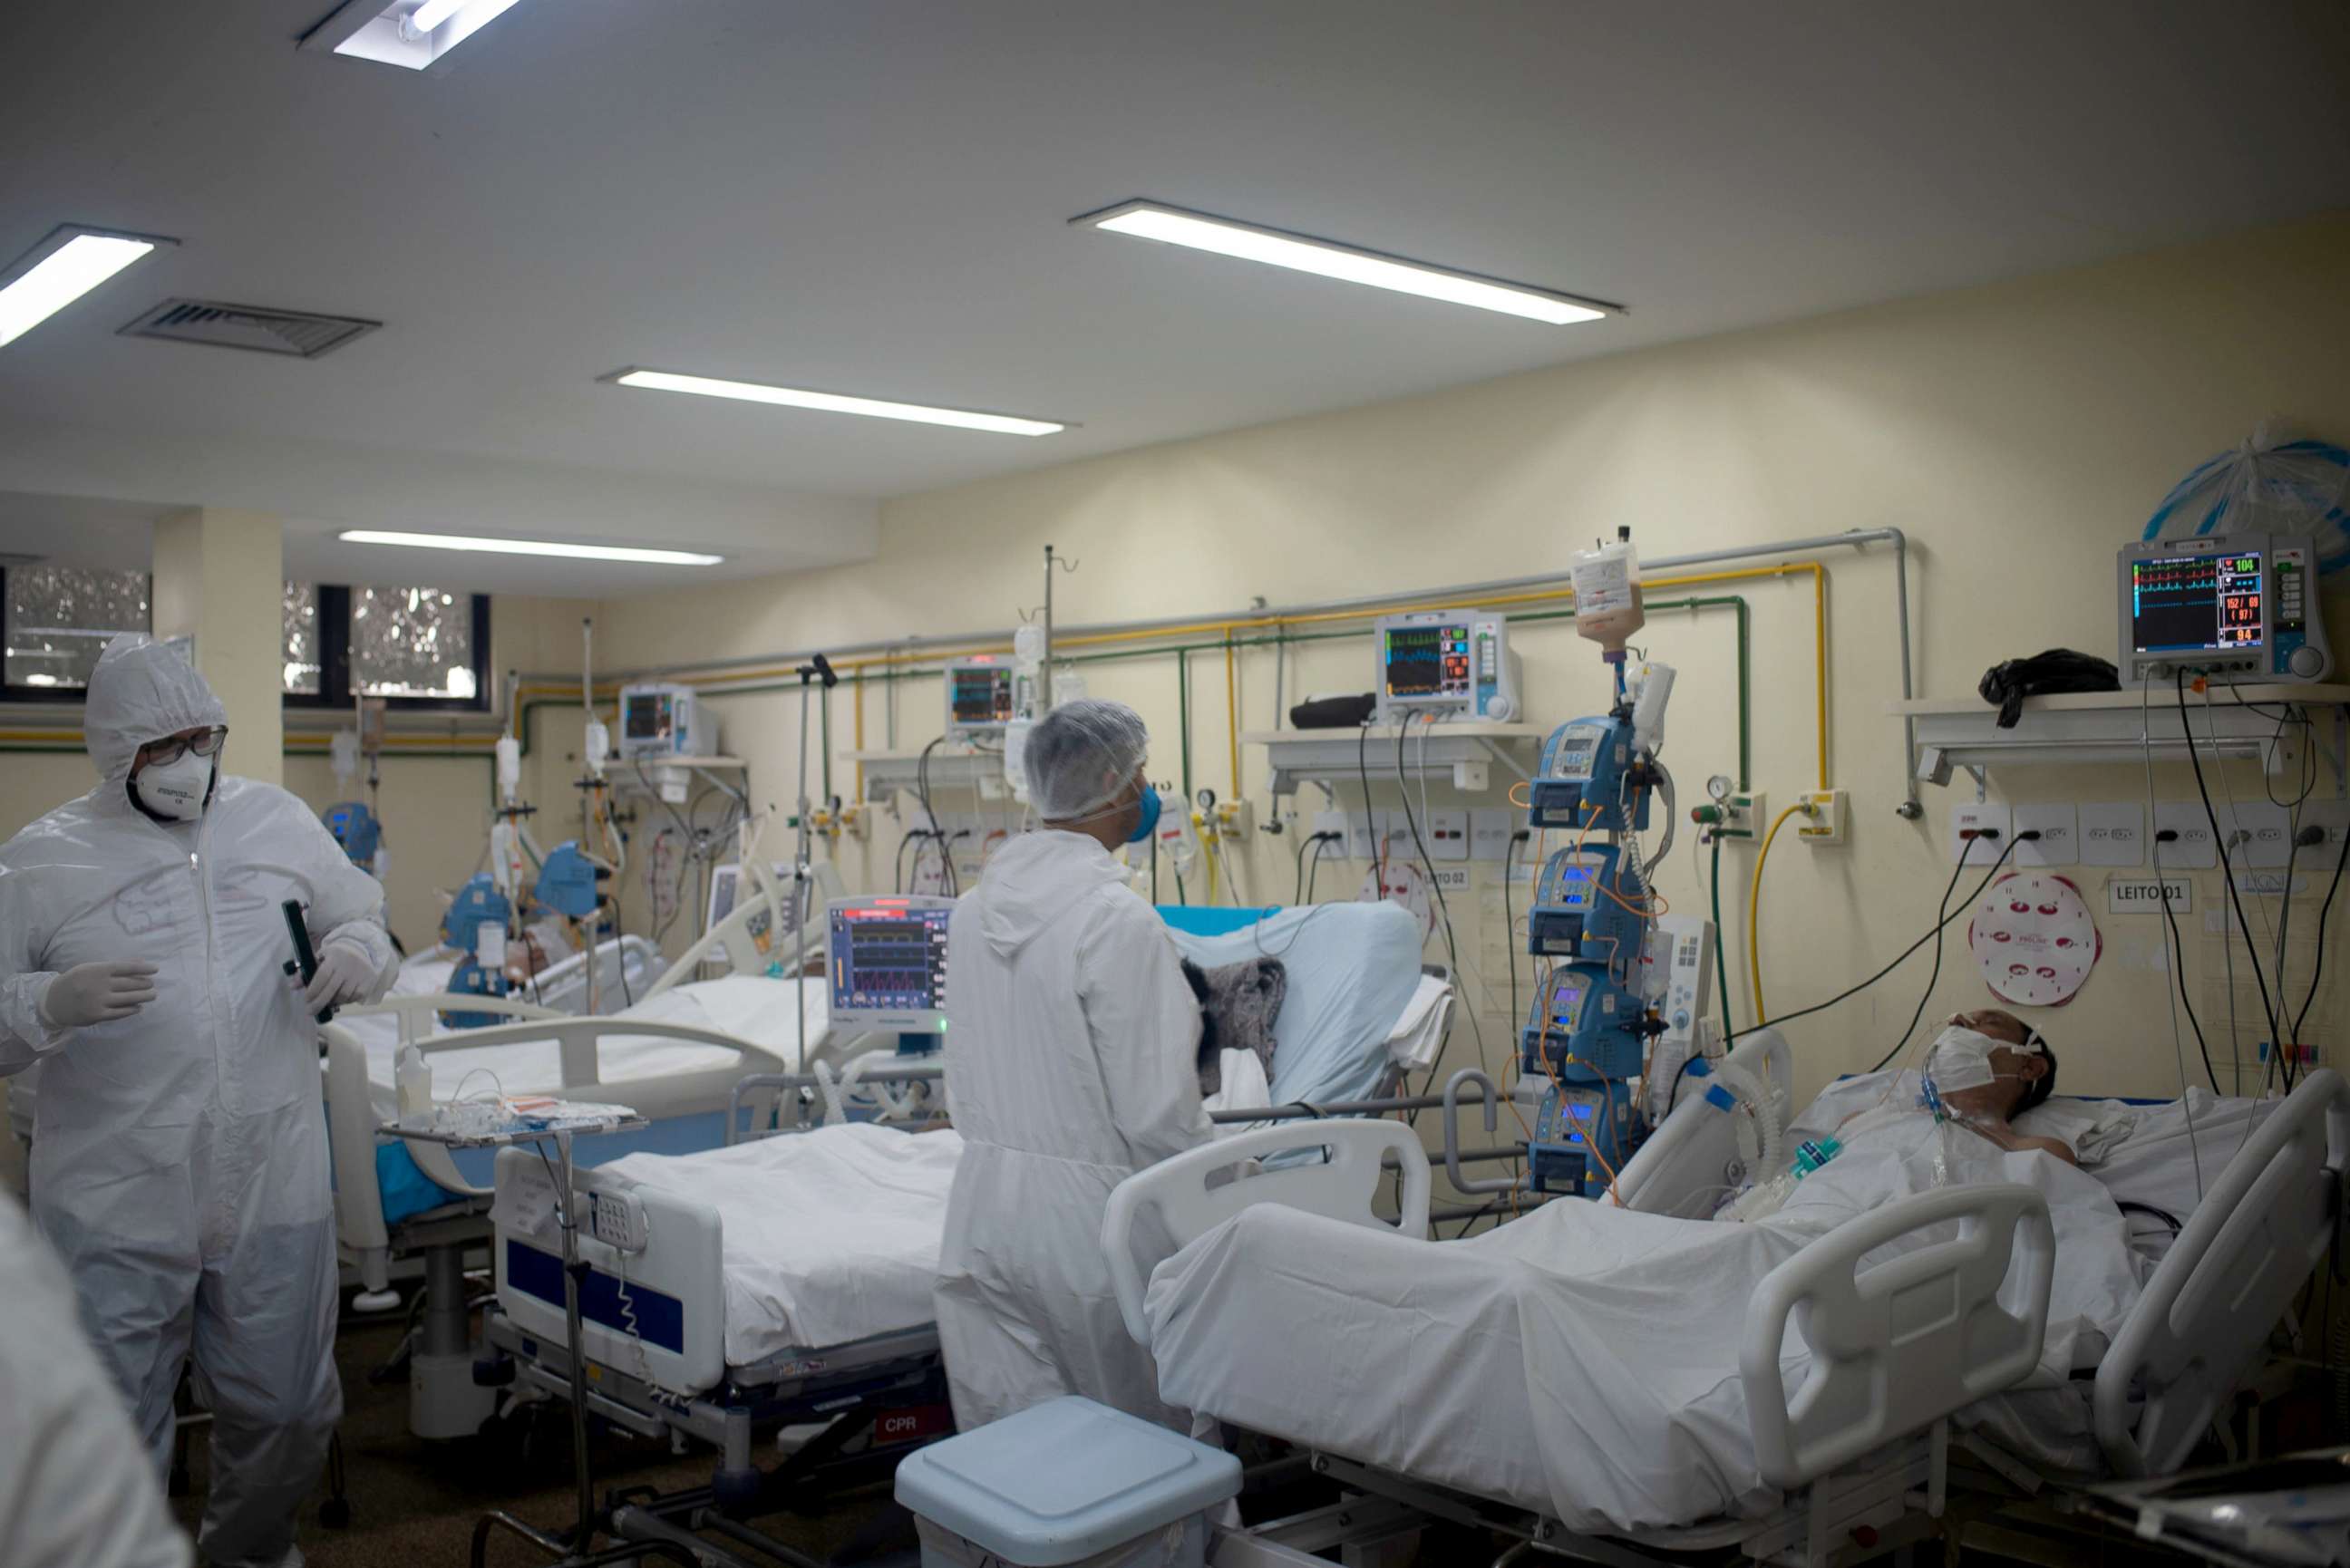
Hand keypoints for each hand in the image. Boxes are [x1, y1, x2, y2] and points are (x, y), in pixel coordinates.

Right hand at [41, 960, 159, 1026]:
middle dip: (144, 984)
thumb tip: (140, 961)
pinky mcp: (97, 1015)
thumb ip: (115, 966)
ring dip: (144, 997)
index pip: (126, 967)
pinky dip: (132, 1010)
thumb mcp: (91, 969)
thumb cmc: (76, 982)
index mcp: (97, 970)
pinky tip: (139, 1007)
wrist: (53, 1001)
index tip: (156, 969)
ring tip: (152, 995)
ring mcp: (98, 1001)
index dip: (143, 968)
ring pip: (128, 998)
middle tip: (152, 984)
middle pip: (129, 983)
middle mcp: (98, 985)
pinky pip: (120, 1013)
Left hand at [303, 943, 377, 1012]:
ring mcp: (359, 975)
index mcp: (335, 957)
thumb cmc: (335, 956)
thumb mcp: (320, 958)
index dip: (313, 990)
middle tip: (310, 1011)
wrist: (361, 949)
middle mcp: (348, 966)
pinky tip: (339, 999)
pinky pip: (354, 998)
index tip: (306, 999)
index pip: (322, 976)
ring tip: (326, 1003)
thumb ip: (306, 971)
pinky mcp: (367, 983)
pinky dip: (345, 1002)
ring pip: (343, 996)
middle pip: (332, 990)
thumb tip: (292, 986)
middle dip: (319, 1003)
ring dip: (332, 1002)